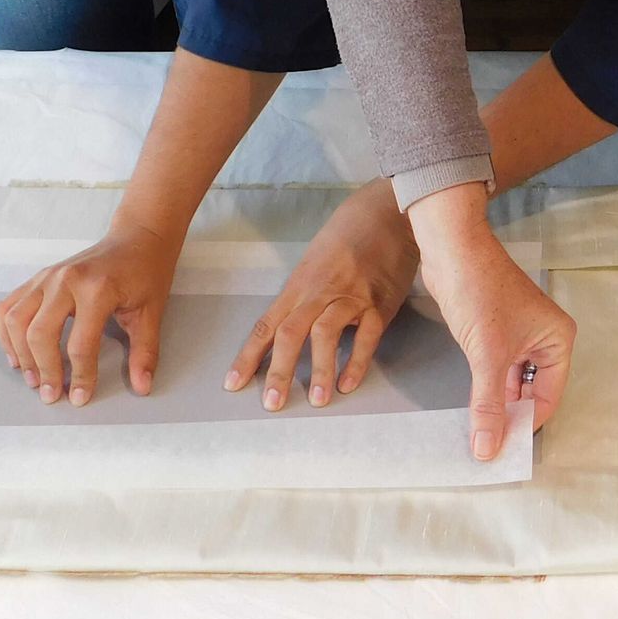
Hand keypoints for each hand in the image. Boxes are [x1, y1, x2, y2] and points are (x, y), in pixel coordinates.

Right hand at [0, 216, 179, 404]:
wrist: (137, 237)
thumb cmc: (146, 273)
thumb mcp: (151, 313)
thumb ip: (145, 352)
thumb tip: (141, 386)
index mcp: (96, 290)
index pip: (80, 345)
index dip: (80, 376)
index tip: (80, 398)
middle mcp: (65, 281)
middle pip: (39, 333)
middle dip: (44, 370)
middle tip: (51, 395)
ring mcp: (47, 277)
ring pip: (15, 320)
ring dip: (20, 353)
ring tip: (33, 378)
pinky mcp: (38, 278)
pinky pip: (8, 306)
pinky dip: (6, 333)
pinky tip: (17, 354)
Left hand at [225, 181, 419, 410]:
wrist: (384, 214)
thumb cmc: (346, 238)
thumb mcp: (314, 263)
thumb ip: (303, 298)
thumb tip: (290, 332)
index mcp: (299, 286)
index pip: (267, 325)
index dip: (248, 356)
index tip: (233, 385)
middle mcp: (319, 292)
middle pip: (290, 333)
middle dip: (278, 370)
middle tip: (272, 404)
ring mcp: (349, 297)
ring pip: (326, 334)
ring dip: (319, 368)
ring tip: (315, 400)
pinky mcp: (379, 303)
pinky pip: (366, 336)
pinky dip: (357, 360)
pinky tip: (348, 384)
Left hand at [411, 185, 574, 460]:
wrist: (451, 248)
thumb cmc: (479, 291)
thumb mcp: (487, 355)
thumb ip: (489, 405)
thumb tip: (488, 448)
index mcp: (558, 341)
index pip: (549, 397)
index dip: (527, 423)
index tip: (504, 450)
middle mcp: (544, 339)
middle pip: (533, 392)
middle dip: (512, 416)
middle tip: (490, 445)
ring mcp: (519, 335)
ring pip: (512, 382)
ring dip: (497, 403)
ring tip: (480, 433)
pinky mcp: (495, 331)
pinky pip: (496, 370)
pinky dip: (486, 388)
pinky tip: (473, 407)